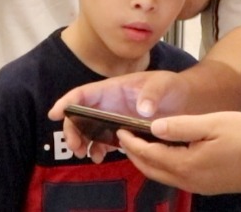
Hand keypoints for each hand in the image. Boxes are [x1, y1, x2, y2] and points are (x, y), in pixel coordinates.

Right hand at [48, 71, 189, 161]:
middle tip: (75, 147)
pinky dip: (97, 149)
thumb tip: (142, 110)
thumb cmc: (170, 86)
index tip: (54, 114)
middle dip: (72, 130)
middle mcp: (108, 104)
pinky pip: (103, 141)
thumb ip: (152, 94)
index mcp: (112, 89)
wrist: (186, 101)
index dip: (66, 102)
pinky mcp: (122, 132)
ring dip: (82, 142)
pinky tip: (100, 157)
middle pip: (80, 115)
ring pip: (88, 130)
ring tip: (86, 155)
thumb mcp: (162, 84)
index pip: (83, 94)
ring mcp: (113, 119)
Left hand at [117, 111, 240, 194]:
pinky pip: (175, 177)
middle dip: (133, 154)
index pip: (148, 155)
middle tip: (122, 137)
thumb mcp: (212, 124)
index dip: (131, 142)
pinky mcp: (206, 186)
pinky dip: (161, 165)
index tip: (119, 129)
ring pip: (162, 175)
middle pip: (150, 169)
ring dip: (146, 161)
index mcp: (185, 165)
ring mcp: (197, 186)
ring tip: (138, 143)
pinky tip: (163, 152)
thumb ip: (180, 127)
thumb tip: (153, 127)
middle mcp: (188, 180)